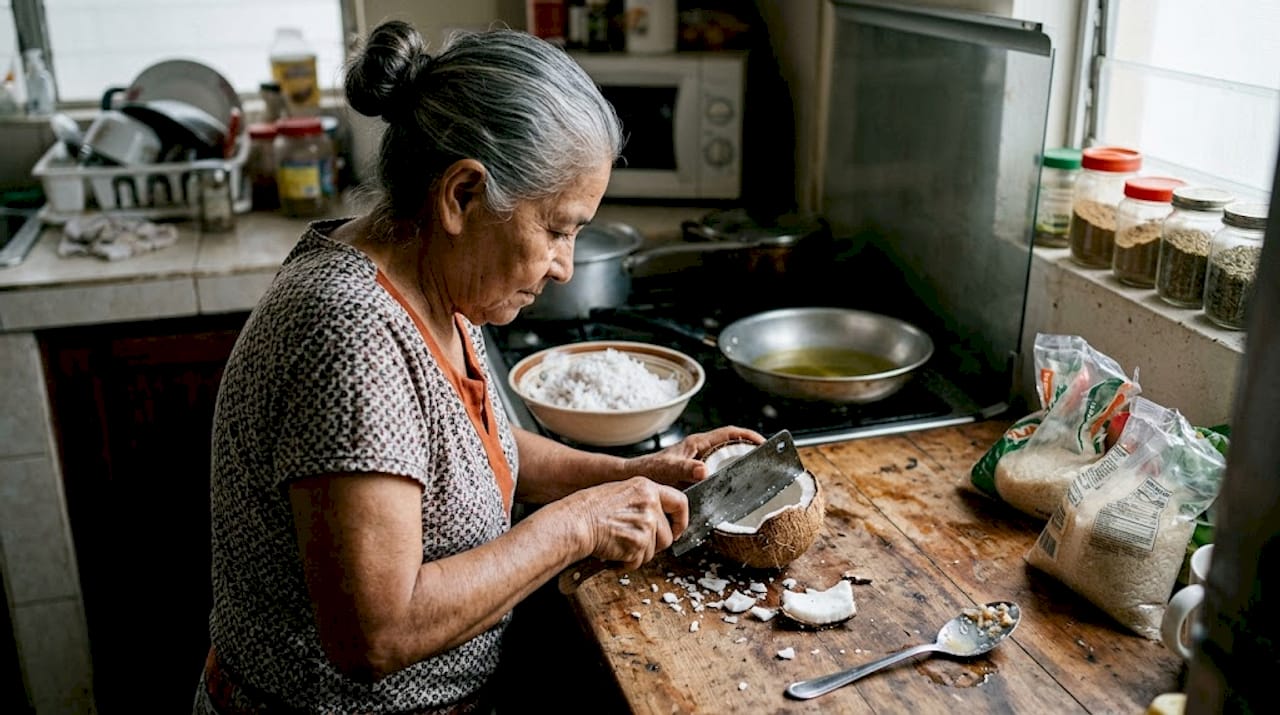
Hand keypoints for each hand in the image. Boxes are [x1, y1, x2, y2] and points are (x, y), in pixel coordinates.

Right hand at [566, 477, 688, 570]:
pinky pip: (639, 561)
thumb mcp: (622, 491)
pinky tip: (614, 551)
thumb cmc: (591, 508)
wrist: (575, 521)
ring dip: (639, 553)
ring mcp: (646, 525)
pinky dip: (627, 562)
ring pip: (654, 551)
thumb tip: (660, 519)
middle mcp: (650, 505)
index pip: (680, 502)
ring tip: (619, 543)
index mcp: (647, 488)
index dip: (681, 520)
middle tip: (635, 543)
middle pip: (667, 535)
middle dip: (654, 545)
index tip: (676, 530)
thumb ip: (644, 501)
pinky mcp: (638, 544)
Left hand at [625, 425, 764, 488]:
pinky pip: (718, 470)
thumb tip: (705, 471)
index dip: (748, 436)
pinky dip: (728, 475)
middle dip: (750, 448)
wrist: (635, 477)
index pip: (729, 434)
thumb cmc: (650, 471)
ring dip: (740, 462)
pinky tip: (733, 488)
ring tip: (755, 474)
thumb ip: (686, 469)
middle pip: (732, 444)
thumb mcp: (668, 470)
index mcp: (698, 443)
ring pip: (725, 457)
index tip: (763, 442)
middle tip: (765, 460)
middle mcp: (700, 449)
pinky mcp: (695, 471)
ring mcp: (698, 459)